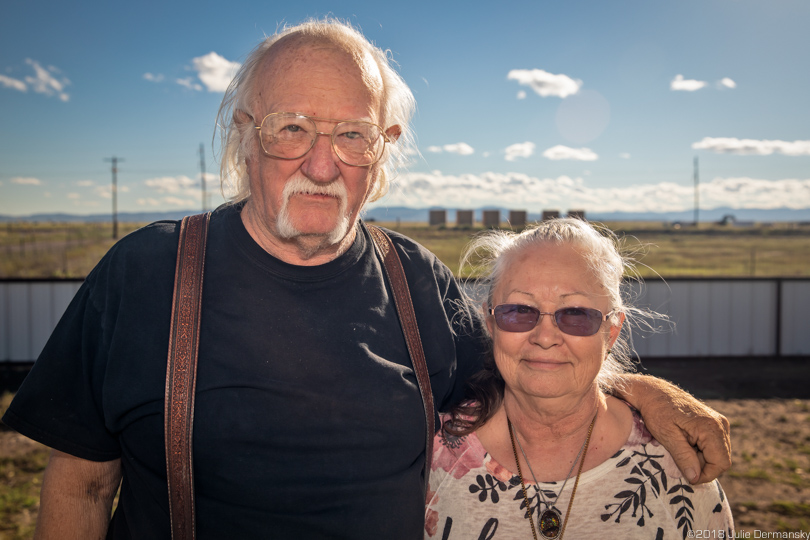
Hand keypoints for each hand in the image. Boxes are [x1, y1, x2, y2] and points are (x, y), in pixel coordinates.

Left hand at [615, 374, 730, 483]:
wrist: (654, 392)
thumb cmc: (657, 412)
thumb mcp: (667, 436)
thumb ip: (683, 457)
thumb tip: (696, 478)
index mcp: (711, 427)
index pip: (721, 463)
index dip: (705, 475)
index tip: (687, 476)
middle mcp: (721, 424)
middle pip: (721, 460)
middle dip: (701, 465)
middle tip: (679, 456)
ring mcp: (719, 423)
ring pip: (718, 454)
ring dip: (700, 457)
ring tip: (681, 446)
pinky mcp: (715, 423)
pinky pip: (714, 445)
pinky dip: (700, 449)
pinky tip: (685, 441)